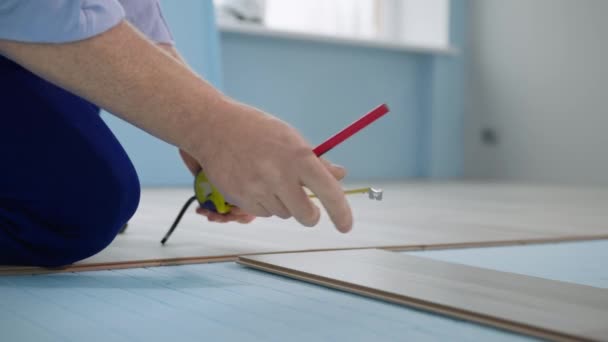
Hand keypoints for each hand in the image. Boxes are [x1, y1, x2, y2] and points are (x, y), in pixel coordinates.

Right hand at [185, 102, 352, 232]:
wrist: (213, 128)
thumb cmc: (257, 130)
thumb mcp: (291, 138)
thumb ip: (316, 162)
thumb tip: (340, 176)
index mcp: (298, 156)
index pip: (328, 190)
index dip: (341, 212)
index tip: (346, 226)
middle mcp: (279, 175)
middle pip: (306, 215)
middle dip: (310, 215)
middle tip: (309, 208)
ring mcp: (258, 189)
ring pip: (284, 213)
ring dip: (284, 204)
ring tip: (269, 178)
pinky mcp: (241, 198)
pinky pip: (264, 213)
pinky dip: (264, 203)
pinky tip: (254, 181)